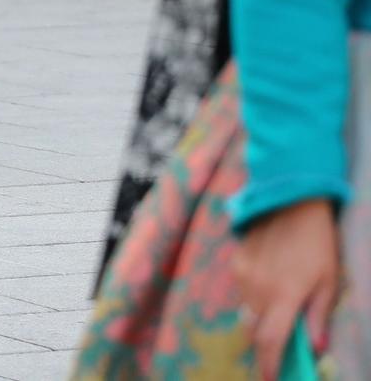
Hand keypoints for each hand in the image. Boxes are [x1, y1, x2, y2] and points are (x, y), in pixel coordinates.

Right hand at [235, 197, 340, 378]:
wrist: (290, 203)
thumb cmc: (318, 243)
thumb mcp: (328, 281)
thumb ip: (318, 315)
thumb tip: (314, 347)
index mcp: (284, 295)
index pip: (271, 341)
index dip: (270, 365)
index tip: (272, 380)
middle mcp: (257, 289)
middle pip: (256, 330)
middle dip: (268, 344)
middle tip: (282, 348)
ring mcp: (243, 276)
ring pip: (249, 311)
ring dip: (264, 319)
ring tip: (281, 308)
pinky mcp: (236, 263)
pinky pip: (245, 292)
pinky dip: (257, 298)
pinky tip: (272, 284)